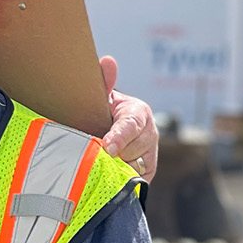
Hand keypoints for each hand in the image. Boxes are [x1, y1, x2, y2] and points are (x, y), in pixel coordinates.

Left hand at [99, 56, 158, 180]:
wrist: (109, 128)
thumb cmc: (103, 111)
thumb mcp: (102, 97)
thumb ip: (105, 82)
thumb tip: (107, 61)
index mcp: (139, 112)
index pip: (130, 126)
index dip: (118, 137)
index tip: (107, 146)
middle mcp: (150, 133)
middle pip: (129, 150)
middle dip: (109, 152)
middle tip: (92, 152)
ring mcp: (150, 154)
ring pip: (131, 167)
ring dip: (113, 166)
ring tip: (98, 159)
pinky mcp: (147, 172)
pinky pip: (135, 181)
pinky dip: (120, 180)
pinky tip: (107, 174)